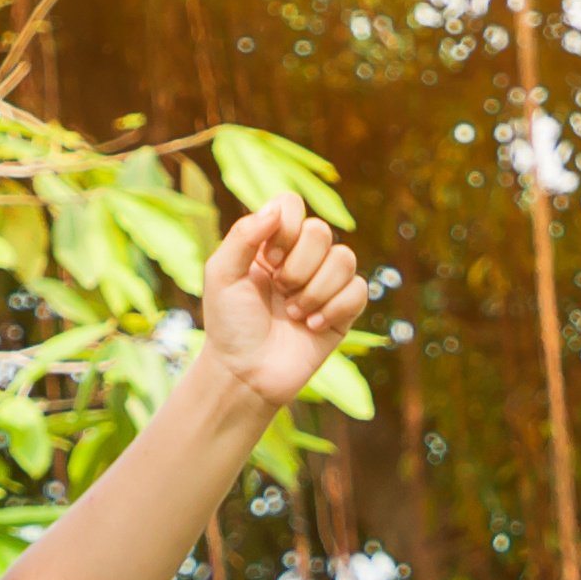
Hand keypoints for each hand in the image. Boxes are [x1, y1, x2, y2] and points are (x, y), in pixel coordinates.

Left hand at [191, 190, 368, 411]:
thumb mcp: (221, 274)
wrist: (246, 374)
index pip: (292, 205)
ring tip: (293, 314)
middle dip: (299, 266)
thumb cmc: (229, 325)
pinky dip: (334, 308)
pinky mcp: (343, 310)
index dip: (286, 228)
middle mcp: (300, 257)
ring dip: (315, 290)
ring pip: (345, 258)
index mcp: (271, 242)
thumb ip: (243, 234)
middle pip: (321, 231)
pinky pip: (359, 290)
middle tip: (280, 291)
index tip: (269, 260)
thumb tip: (276, 209)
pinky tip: (311, 326)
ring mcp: (324, 283)